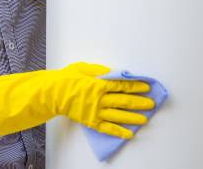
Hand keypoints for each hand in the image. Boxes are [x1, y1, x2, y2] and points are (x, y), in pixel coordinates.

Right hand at [0, 62, 154, 138]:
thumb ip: (98, 70)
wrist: (51, 93)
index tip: (147, 86)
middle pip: (124, 101)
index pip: (122, 85)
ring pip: (119, 115)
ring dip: (133, 117)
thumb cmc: (64, 78)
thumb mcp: (81, 68)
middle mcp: (100, 98)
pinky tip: (129, 134)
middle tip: (151, 103)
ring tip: (145, 119)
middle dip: (139, 102)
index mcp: (99, 84)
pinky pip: (107, 128)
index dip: (136, 85)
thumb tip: (112, 73)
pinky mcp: (90, 121)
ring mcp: (96, 111)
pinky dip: (119, 132)